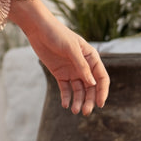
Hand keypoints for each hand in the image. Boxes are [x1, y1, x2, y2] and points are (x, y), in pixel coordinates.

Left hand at [9, 0, 108, 115]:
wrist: (38, 29)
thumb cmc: (57, 34)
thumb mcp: (71, 48)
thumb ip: (81, 66)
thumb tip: (92, 83)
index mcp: (91, 58)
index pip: (101, 78)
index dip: (102, 91)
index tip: (100, 104)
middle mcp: (84, 66)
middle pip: (91, 87)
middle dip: (89, 100)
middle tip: (85, 112)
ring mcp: (72, 71)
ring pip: (79, 90)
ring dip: (78, 101)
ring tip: (74, 110)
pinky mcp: (60, 74)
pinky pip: (66, 89)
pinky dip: (67, 97)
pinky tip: (65, 104)